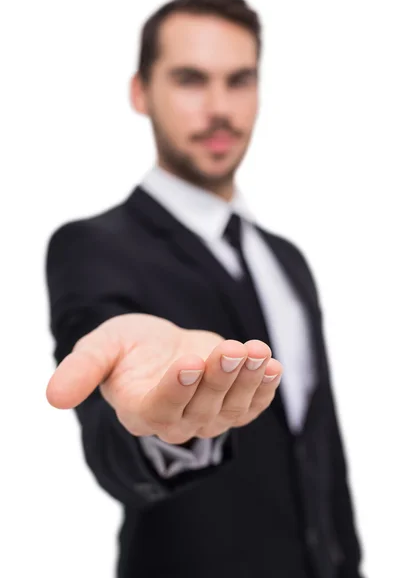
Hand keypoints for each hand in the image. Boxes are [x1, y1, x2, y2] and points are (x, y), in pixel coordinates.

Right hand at [46, 314, 282, 443]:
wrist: (160, 348)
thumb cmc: (129, 349)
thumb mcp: (101, 349)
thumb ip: (81, 370)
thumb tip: (53, 397)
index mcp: (141, 409)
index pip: (160, 407)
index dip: (177, 388)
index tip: (189, 362)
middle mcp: (177, 421)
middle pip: (203, 406)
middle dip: (220, 376)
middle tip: (233, 349)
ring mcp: (209, 417)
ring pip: (232, 406)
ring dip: (248, 379)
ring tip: (257, 351)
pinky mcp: (232, 406)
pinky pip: (253, 405)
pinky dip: (265, 388)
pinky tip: (272, 366)